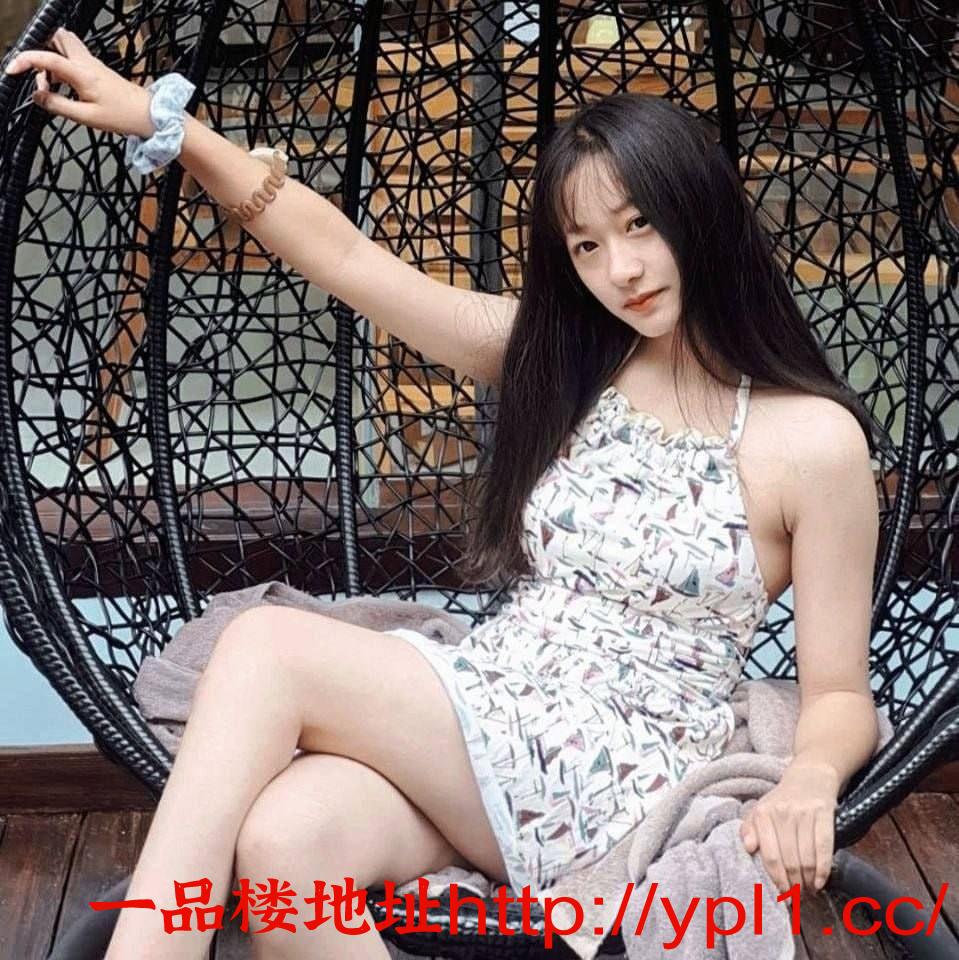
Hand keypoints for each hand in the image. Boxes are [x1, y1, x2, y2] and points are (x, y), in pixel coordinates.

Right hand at [4, 27, 153, 138]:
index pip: (47, 58)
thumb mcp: (87, 117)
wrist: (148, 115)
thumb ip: (59, 106)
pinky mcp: (98, 69)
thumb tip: (38, 97)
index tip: (13, 70)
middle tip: (40, 76)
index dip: (26, 61)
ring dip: (53, 57)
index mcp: (82, 74)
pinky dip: (63, 66)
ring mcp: (93, 64)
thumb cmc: (123, 116)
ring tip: (53, 84)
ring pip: (66, 45)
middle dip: (42, 52)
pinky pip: (74, 58)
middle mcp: (87, 63)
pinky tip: (66, 87)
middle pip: (58, 39)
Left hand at [739, 763, 838, 894]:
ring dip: (808, 881)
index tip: (781, 892)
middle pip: (789, 860)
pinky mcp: (823, 813)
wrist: (809, 776)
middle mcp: (782, 813)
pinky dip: (822, 870)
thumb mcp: (761, 809)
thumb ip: (749, 829)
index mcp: (763, 813)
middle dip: (794, 884)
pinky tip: (820, 881)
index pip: (769, 855)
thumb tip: (747, 847)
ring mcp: (804, 813)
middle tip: (796, 896)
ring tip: (807, 890)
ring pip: (806, 858)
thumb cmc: (782, 800)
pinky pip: (824, 848)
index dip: (776, 878)